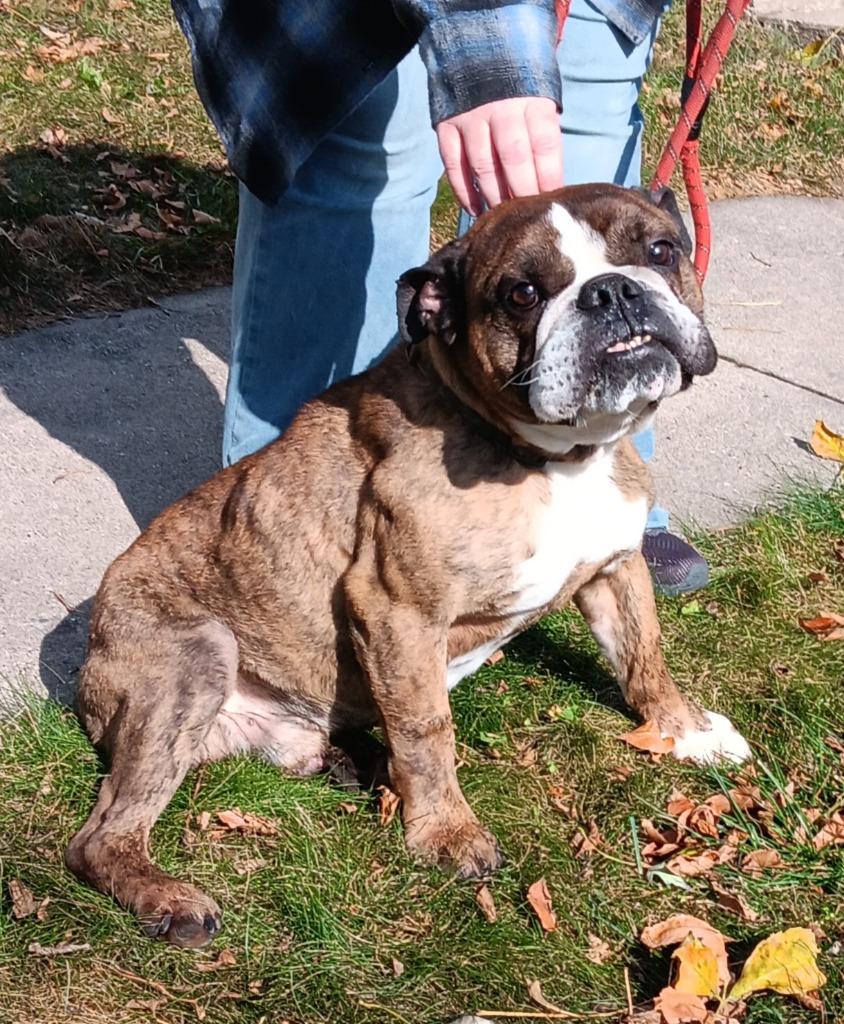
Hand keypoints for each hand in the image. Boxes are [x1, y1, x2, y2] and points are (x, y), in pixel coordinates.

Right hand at [436, 96, 562, 215]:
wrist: (479, 49)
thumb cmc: (519, 88)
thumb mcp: (541, 99)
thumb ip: (543, 135)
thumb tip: (549, 184)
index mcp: (532, 101)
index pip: (544, 145)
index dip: (548, 177)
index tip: (549, 202)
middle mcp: (502, 108)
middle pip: (514, 158)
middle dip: (521, 192)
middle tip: (525, 216)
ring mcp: (472, 117)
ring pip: (483, 166)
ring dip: (493, 196)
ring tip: (501, 216)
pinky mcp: (448, 125)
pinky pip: (454, 165)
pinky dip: (464, 191)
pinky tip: (475, 209)